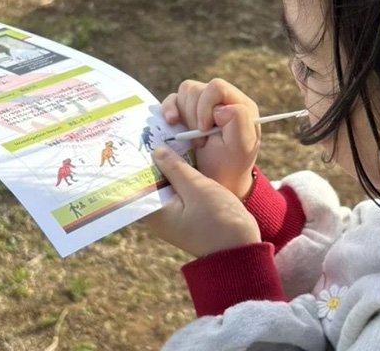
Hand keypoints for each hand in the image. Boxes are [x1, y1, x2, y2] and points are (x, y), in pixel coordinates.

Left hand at [144, 146, 260, 257]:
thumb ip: (175, 168)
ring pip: (166, 183)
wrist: (242, 247)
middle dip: (153, 160)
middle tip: (153, 132)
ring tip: (167, 137)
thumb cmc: (219, 220)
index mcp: (155, 213)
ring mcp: (175, 214)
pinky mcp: (188, 211)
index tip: (138, 140)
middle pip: (150, 182)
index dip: (136, 162)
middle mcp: (160, 215)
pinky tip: (185, 156)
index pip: (137, 185)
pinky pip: (179, 188)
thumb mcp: (197, 188)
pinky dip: (181, 174)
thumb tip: (156, 151)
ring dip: (169, 165)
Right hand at [161, 79, 259, 198]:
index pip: (217, 87)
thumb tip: (220, 107)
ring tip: (190, 138)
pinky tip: (171, 123)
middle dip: (193, 116)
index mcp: (238, 104)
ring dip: (183, 115)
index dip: (206, 106)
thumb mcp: (240, 146)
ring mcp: (203, 105)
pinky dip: (168, 110)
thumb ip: (237, 120)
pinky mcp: (187, 112)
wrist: (216, 181)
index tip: (205, 130)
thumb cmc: (229, 164)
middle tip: (199, 140)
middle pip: (197, 89)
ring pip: (185, 92)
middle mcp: (221, 100)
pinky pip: (172, 100)